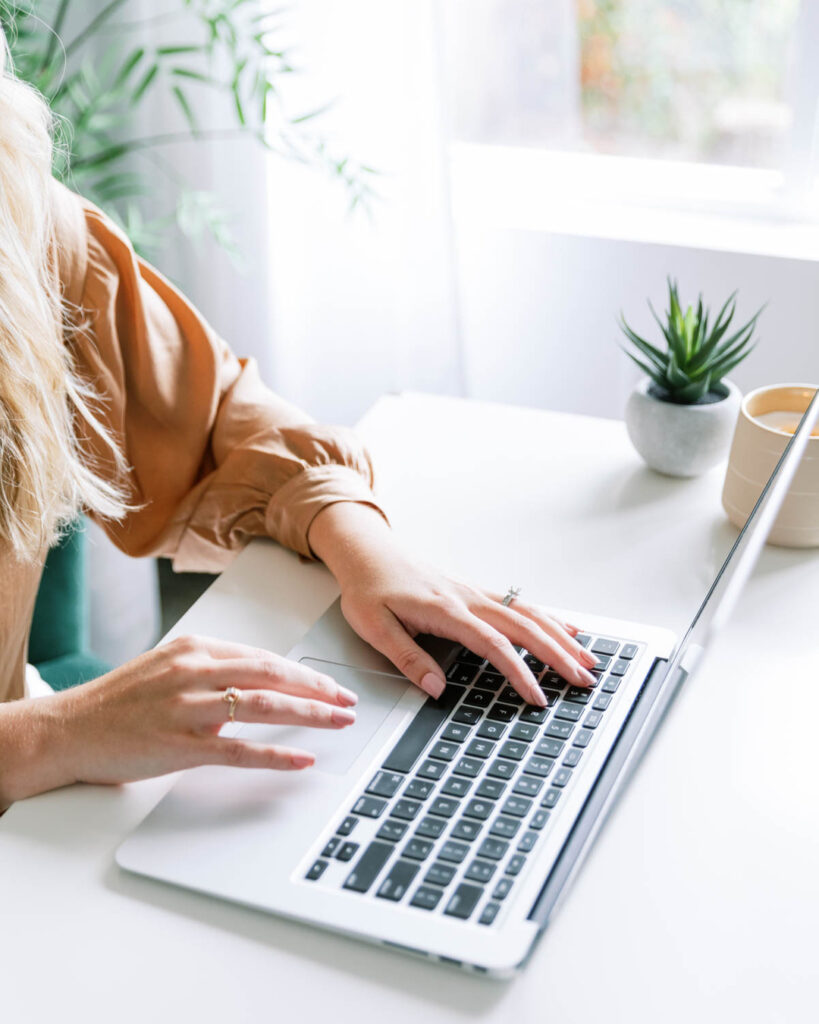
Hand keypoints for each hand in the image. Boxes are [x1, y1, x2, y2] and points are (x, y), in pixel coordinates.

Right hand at [3, 636, 358, 802]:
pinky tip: (301, 759)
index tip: (331, 685)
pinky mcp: (179, 745)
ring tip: (338, 723)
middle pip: (272, 675)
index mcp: (195, 649)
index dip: (304, 673)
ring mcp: (187, 708)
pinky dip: (275, 755)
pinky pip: (238, 750)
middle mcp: (194, 671)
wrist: (68, 728)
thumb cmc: (120, 701)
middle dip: (317, 689)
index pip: (264, 657)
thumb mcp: (168, 668)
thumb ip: (213, 671)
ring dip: (308, 715)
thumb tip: (259, 684)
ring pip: (263, 706)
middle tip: (348, 702)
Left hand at [307, 503, 598, 704]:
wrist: (368, 552)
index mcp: (446, 610)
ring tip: (589, 658)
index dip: (519, 672)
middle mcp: (468, 599)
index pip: (493, 645)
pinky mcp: (476, 592)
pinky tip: (568, 629)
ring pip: (529, 614)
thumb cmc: (369, 588)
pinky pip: (520, 605)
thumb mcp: (374, 627)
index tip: (537, 696)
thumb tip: (436, 687)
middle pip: (524, 628)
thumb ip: (406, 657)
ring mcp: (476, 593)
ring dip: (561, 637)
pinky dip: (549, 618)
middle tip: (584, 680)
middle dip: (557, 655)